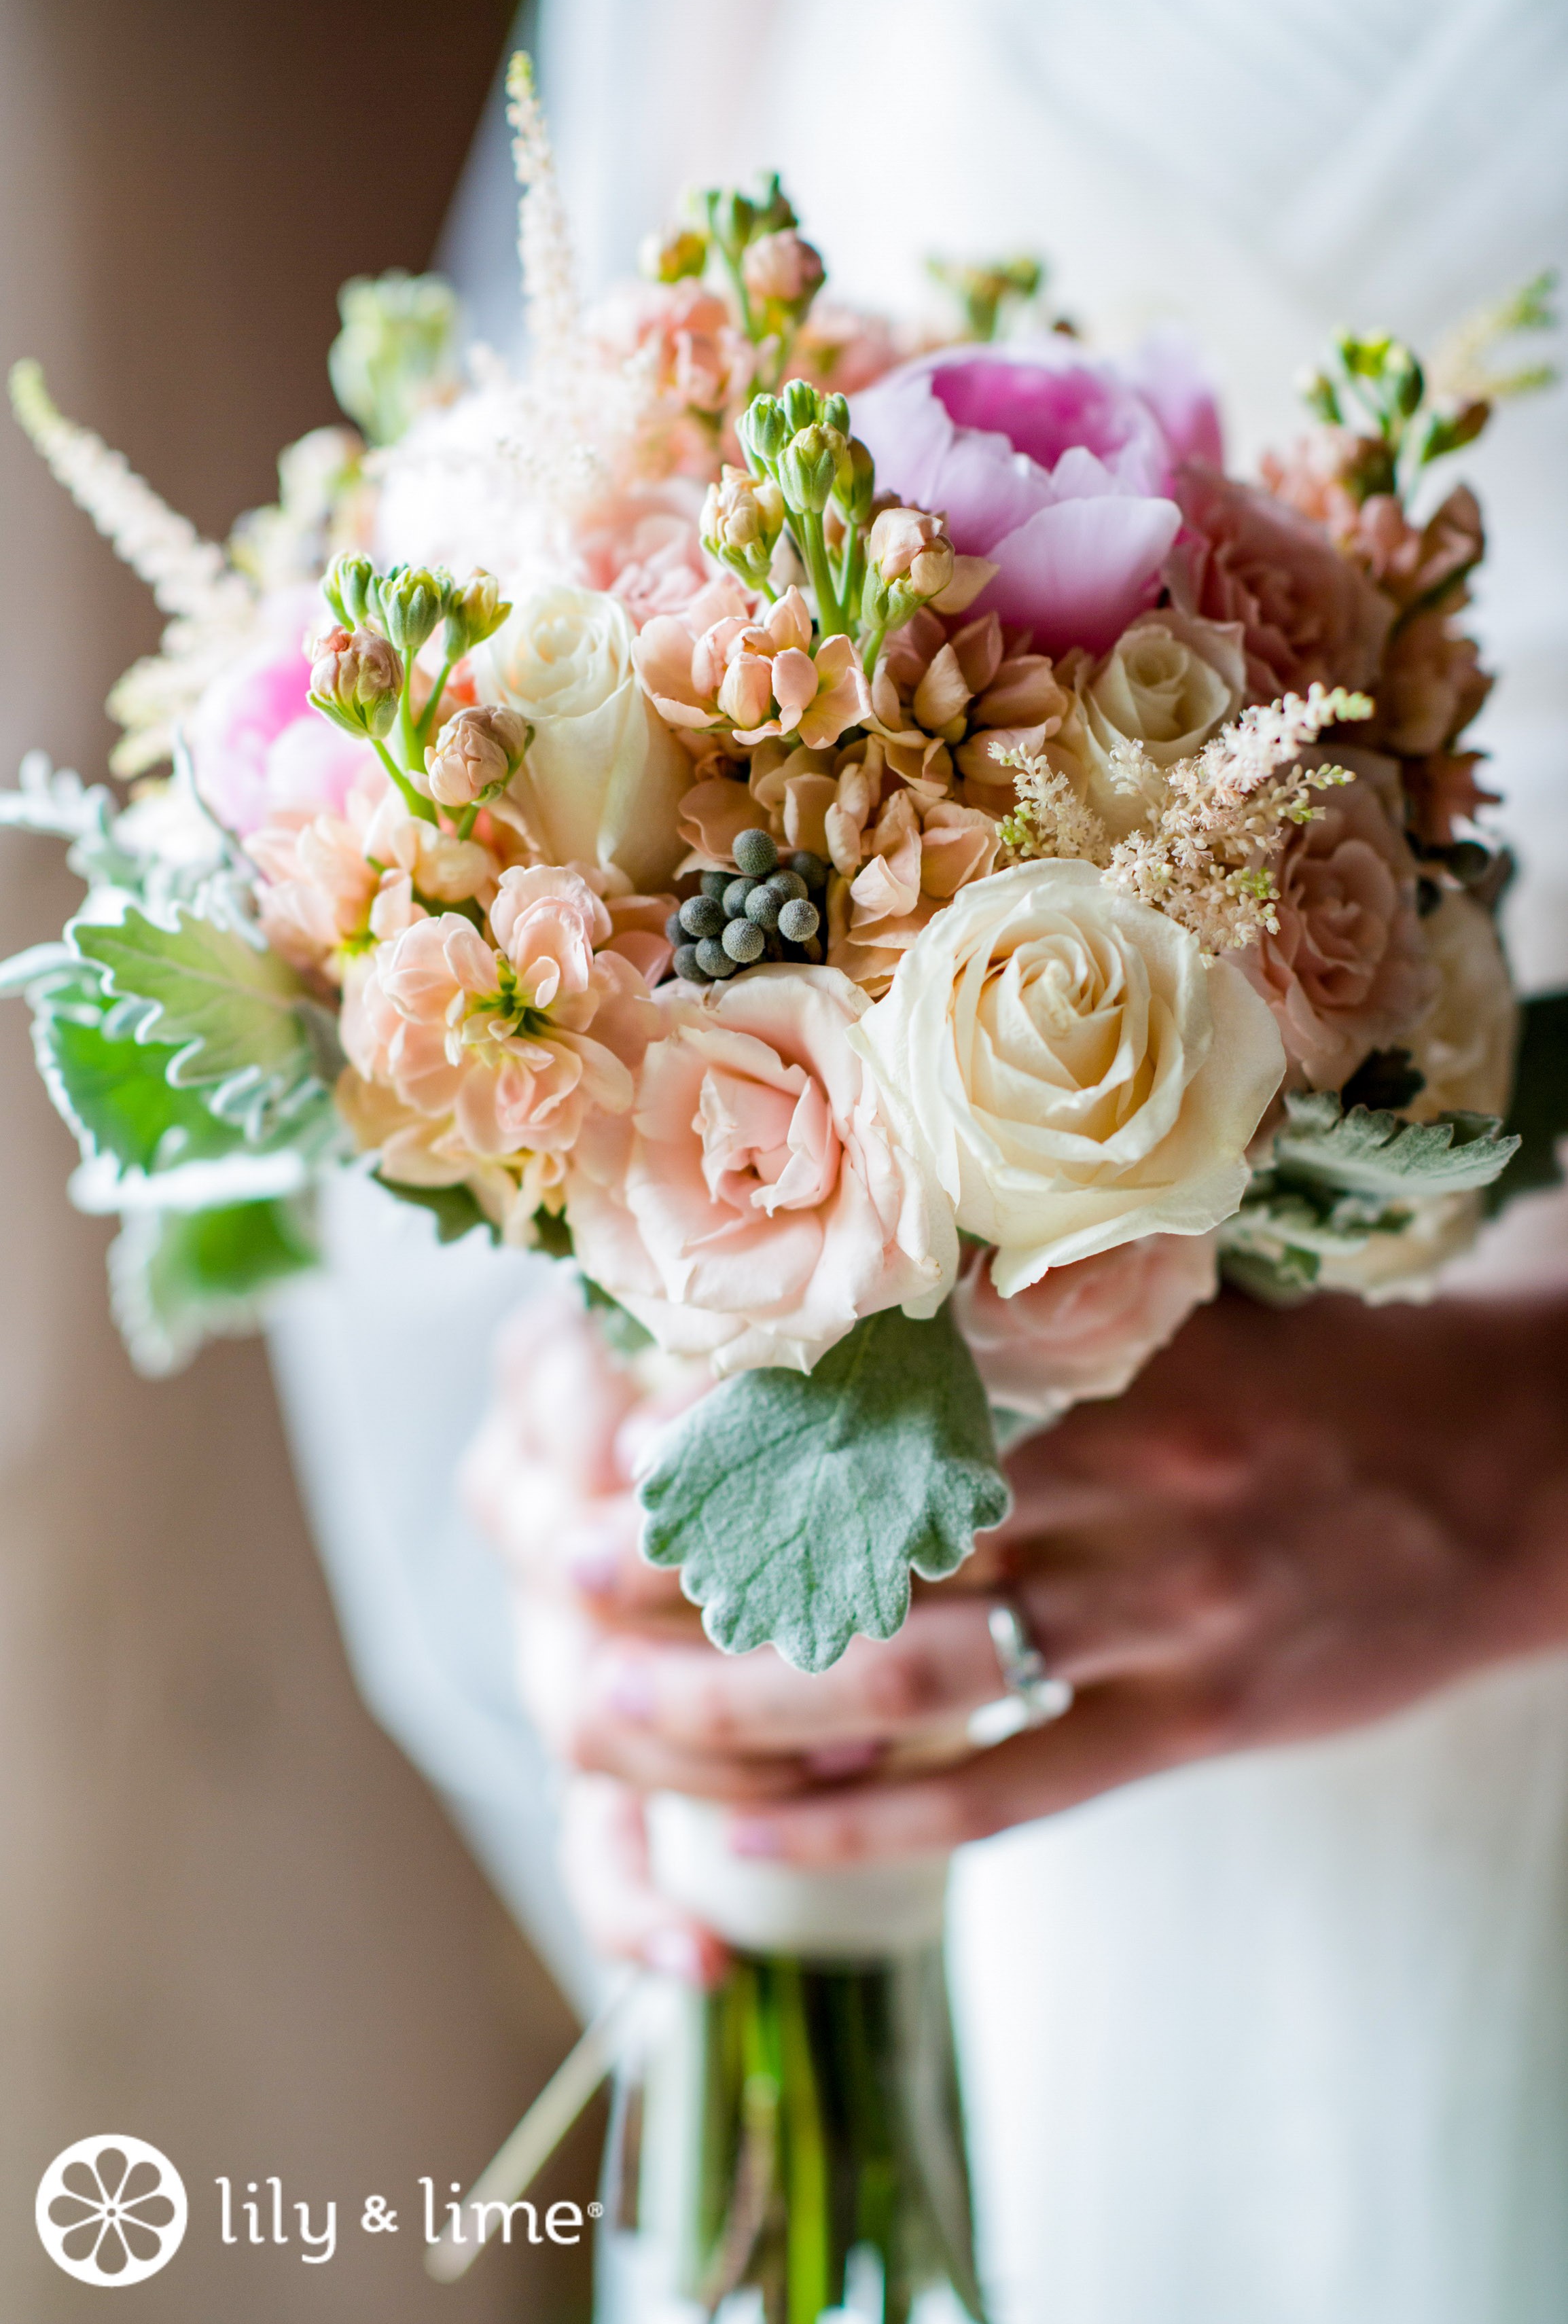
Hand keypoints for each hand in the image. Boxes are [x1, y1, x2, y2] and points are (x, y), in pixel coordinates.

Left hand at [469, 1286, 1567, 1970]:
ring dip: (748, 1701)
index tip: (623, 1424)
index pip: (902, 1390)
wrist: (1522, 1480)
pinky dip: (876, 1825)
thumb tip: (860, 1288)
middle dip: (706, 1558)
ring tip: (605, 1713)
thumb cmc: (1338, 1374)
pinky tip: (752, 1847)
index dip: (754, 1415)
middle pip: (879, 1532)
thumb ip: (1051, 1306)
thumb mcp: (1207, 1301)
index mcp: (1133, 1360)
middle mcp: (1143, 1488)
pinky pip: (1012, 1790)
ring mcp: (1171, 1620)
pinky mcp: (1200, 1724)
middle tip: (559, 1566)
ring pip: (921, 1674)